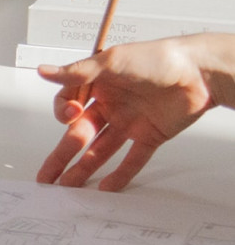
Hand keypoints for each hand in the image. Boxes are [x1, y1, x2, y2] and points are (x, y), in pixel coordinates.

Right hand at [35, 36, 214, 190]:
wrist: (199, 71)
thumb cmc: (159, 57)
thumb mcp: (112, 62)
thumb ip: (77, 72)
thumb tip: (45, 71)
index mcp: (99, 84)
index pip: (69, 104)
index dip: (64, 113)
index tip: (70, 115)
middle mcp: (112, 104)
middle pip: (80, 134)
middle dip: (61, 155)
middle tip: (47, 175)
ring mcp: (130, 121)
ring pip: (100, 150)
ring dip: (83, 168)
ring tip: (68, 186)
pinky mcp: (150, 135)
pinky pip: (132, 159)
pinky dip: (120, 174)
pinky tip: (106, 187)